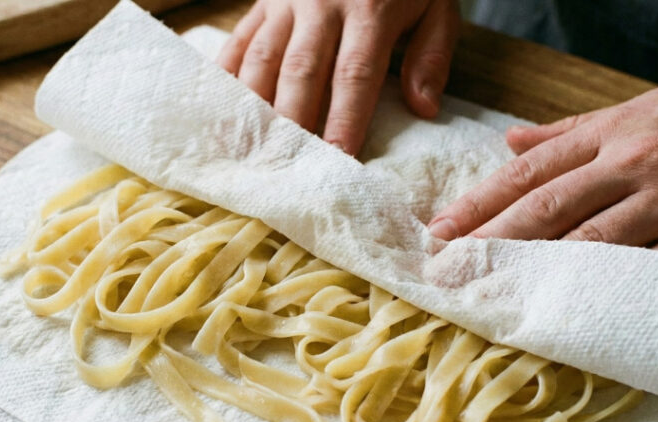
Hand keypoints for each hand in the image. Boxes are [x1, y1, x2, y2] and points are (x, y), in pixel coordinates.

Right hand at [217, 0, 459, 155]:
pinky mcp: (263, 0)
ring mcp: (285, 1)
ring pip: (264, 59)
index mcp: (369, 9)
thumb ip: (432, 55)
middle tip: (287, 167)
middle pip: (302, 72)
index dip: (345, 118)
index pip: (354, 74)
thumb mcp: (436, 5)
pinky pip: (239, 40)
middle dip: (295, 123)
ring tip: (251, 150)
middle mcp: (321, 4)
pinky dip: (227, 76)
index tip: (339, 159)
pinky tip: (221, 111)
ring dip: (256, 107)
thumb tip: (423, 108)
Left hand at [428, 50, 657, 276]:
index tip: (442, 231)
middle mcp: (636, 165)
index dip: (480, 204)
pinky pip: (649, 274)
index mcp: (614, 133)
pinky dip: (608, 293)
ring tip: (494, 296)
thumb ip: (572, 130)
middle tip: (449, 271)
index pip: (531, 172)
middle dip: (490, 243)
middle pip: (547, 209)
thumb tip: (512, 140)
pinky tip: (572, 310)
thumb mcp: (641, 107)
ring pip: (591, 244)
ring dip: (537, 274)